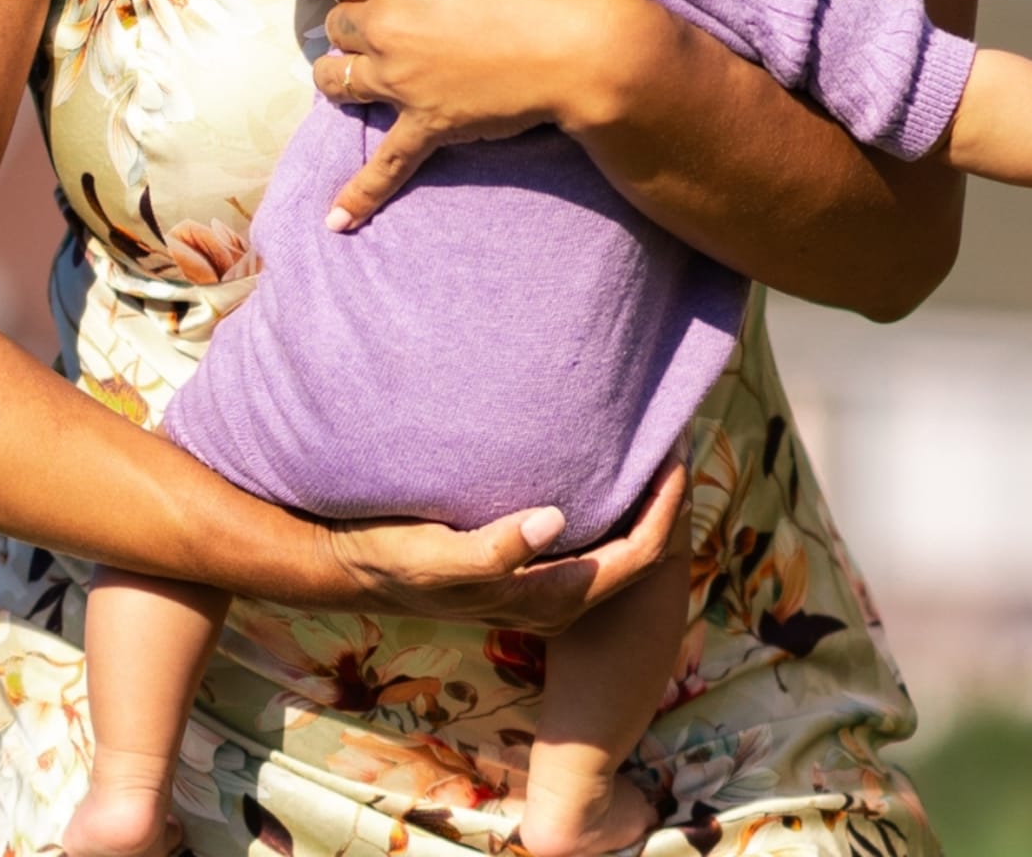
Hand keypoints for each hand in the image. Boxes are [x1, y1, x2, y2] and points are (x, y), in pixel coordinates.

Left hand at [317, 0, 657, 229]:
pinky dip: (360, 194)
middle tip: (385, 17)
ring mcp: (404, 84)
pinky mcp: (429, 128)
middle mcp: (387, 30)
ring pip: (344, 80)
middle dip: (357, 20)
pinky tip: (336, 223)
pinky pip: (385, 166)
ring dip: (345, 74)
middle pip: (341, 24)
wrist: (599, 51)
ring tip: (351, 74)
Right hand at [317, 455, 688, 632]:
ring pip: (622, 545)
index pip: (641, 554)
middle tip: (672, 431)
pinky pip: (597, 539)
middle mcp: (559, 599)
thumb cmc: (395, 558)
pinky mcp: (531, 566)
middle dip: (666, 495)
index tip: (675, 447)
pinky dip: (615, 502)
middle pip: (643, 550)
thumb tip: (556, 520)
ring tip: (648, 439)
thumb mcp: (436, 556)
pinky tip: (606, 462)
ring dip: (642, 498)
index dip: (668, 503)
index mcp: (550, 599)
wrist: (356, 568)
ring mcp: (547, 585)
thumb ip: (495, 549)